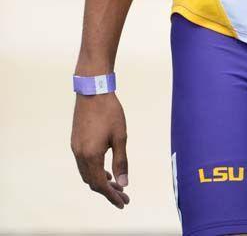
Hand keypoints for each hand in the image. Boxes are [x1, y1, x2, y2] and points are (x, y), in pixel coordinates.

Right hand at [71, 92, 129, 208]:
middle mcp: (80, 155)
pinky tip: (104, 168)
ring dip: (100, 181)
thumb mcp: (120, 137)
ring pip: (86, 173)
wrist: (93, 90)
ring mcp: (76, 148)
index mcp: (91, 155)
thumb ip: (121, 161)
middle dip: (107, 191)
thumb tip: (124, 183)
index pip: (100, 184)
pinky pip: (83, 164)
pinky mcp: (76, 141)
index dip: (112, 196)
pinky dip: (94, 170)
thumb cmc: (110, 111)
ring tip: (115, 184)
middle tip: (123, 196)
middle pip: (92, 182)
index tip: (123, 203)